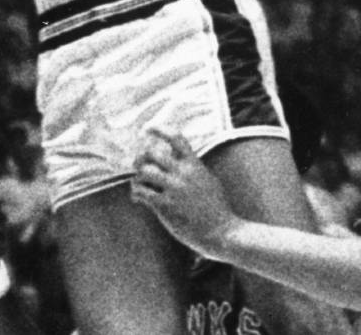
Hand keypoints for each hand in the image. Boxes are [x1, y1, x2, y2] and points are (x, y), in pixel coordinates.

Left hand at [130, 130, 234, 258]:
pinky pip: (142, 192)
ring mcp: (174, 189)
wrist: (224, 232)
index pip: (176, 138)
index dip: (159, 129)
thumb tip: (183, 160)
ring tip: (138, 184)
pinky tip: (138, 199)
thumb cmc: (218, 209)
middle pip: (152, 152)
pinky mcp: (166, 206)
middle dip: (140, 157)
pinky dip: (136, 193)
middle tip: (137, 165)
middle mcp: (183, 173)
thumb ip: (195, 169)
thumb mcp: (209, 180)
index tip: (148, 128)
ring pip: (144, 171)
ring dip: (137, 177)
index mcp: (194, 165)